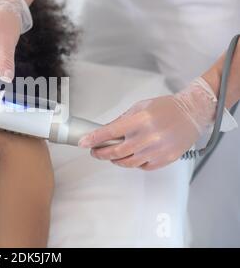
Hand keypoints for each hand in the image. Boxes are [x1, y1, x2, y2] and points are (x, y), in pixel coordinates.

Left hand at [79, 77, 217, 169]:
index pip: (110, 132)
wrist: (191, 113)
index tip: (82, 143)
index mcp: (140, 120)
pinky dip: (133, 163)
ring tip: (110, 155)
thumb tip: (104, 131)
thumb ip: (121, 120)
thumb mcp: (140, 107)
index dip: (93, 139)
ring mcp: (157, 150)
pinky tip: (130, 157)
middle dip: (100, 153)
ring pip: (127, 163)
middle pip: (115, 152)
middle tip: (94, 151)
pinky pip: (142, 167)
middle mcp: (148, 137)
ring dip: (115, 160)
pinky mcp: (165, 159)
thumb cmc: (166, 108)